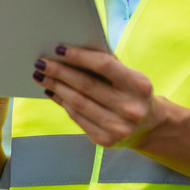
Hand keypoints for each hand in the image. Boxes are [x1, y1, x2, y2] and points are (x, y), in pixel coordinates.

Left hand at [33, 46, 168, 148]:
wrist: (149, 126)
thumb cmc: (134, 93)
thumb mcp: (131, 76)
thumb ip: (109, 63)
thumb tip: (74, 50)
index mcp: (139, 86)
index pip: (104, 65)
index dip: (80, 56)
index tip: (59, 49)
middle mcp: (130, 108)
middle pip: (86, 85)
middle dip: (60, 72)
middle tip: (41, 62)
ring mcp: (118, 127)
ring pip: (78, 103)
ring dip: (56, 87)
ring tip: (41, 76)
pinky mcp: (105, 140)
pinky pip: (78, 118)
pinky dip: (63, 103)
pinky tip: (53, 92)